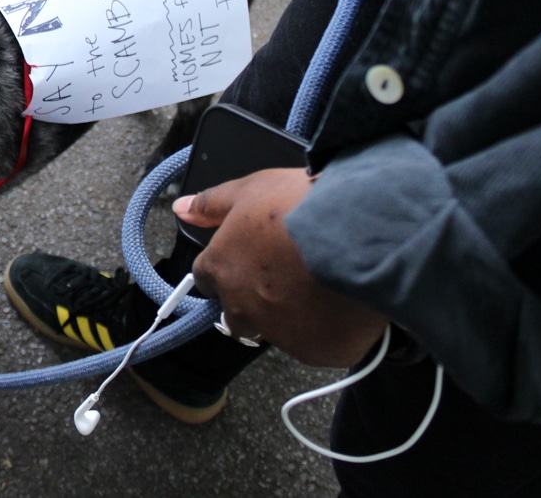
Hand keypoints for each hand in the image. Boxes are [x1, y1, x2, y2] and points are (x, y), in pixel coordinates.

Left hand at [174, 168, 388, 367]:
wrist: (358, 232)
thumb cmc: (301, 205)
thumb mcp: (251, 189)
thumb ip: (212, 204)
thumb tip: (182, 208)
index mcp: (220, 269)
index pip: (208, 278)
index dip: (229, 267)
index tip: (248, 260)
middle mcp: (242, 308)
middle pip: (237, 315)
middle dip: (254, 301)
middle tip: (286, 277)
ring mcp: (279, 333)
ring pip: (277, 332)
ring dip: (289, 317)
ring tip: (319, 288)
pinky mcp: (317, 351)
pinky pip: (316, 347)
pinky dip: (325, 332)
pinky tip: (342, 306)